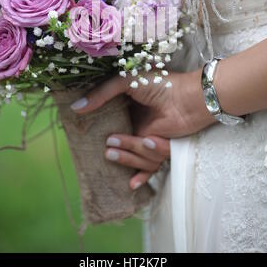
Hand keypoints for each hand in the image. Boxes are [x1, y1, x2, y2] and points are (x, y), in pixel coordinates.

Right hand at [71, 69, 215, 188]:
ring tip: (116, 150)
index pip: (107, 125)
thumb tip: (76, 108)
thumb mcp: (125, 82)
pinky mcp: (161, 150)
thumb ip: (101, 94)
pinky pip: (150, 167)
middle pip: (120, 146)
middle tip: (105, 152)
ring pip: (135, 158)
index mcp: (126, 109)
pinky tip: (132, 184)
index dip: (95, 133)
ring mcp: (148, 138)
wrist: (190, 98)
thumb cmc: (160, 85)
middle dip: (115, 153)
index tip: (81, 139)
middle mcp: (136, 124)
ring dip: (129, 156)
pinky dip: (142, 176)